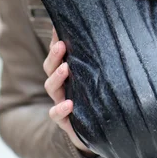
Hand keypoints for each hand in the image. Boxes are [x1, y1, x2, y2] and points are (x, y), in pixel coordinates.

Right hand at [43, 29, 92, 154]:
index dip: (55, 41)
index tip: (58, 29)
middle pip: (50, 67)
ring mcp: (61, 101)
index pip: (57, 53)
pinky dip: (60, 109)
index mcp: (67, 71)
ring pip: (51, 87)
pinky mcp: (65, 120)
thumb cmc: (100, 96)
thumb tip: (106, 31)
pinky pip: (56, 114)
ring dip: (57, 77)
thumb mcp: (100, 74)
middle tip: (61, 45)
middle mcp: (61, 84)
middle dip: (54, 56)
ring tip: (65, 68)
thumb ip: (98, 57)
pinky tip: (69, 103)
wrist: (103, 128)